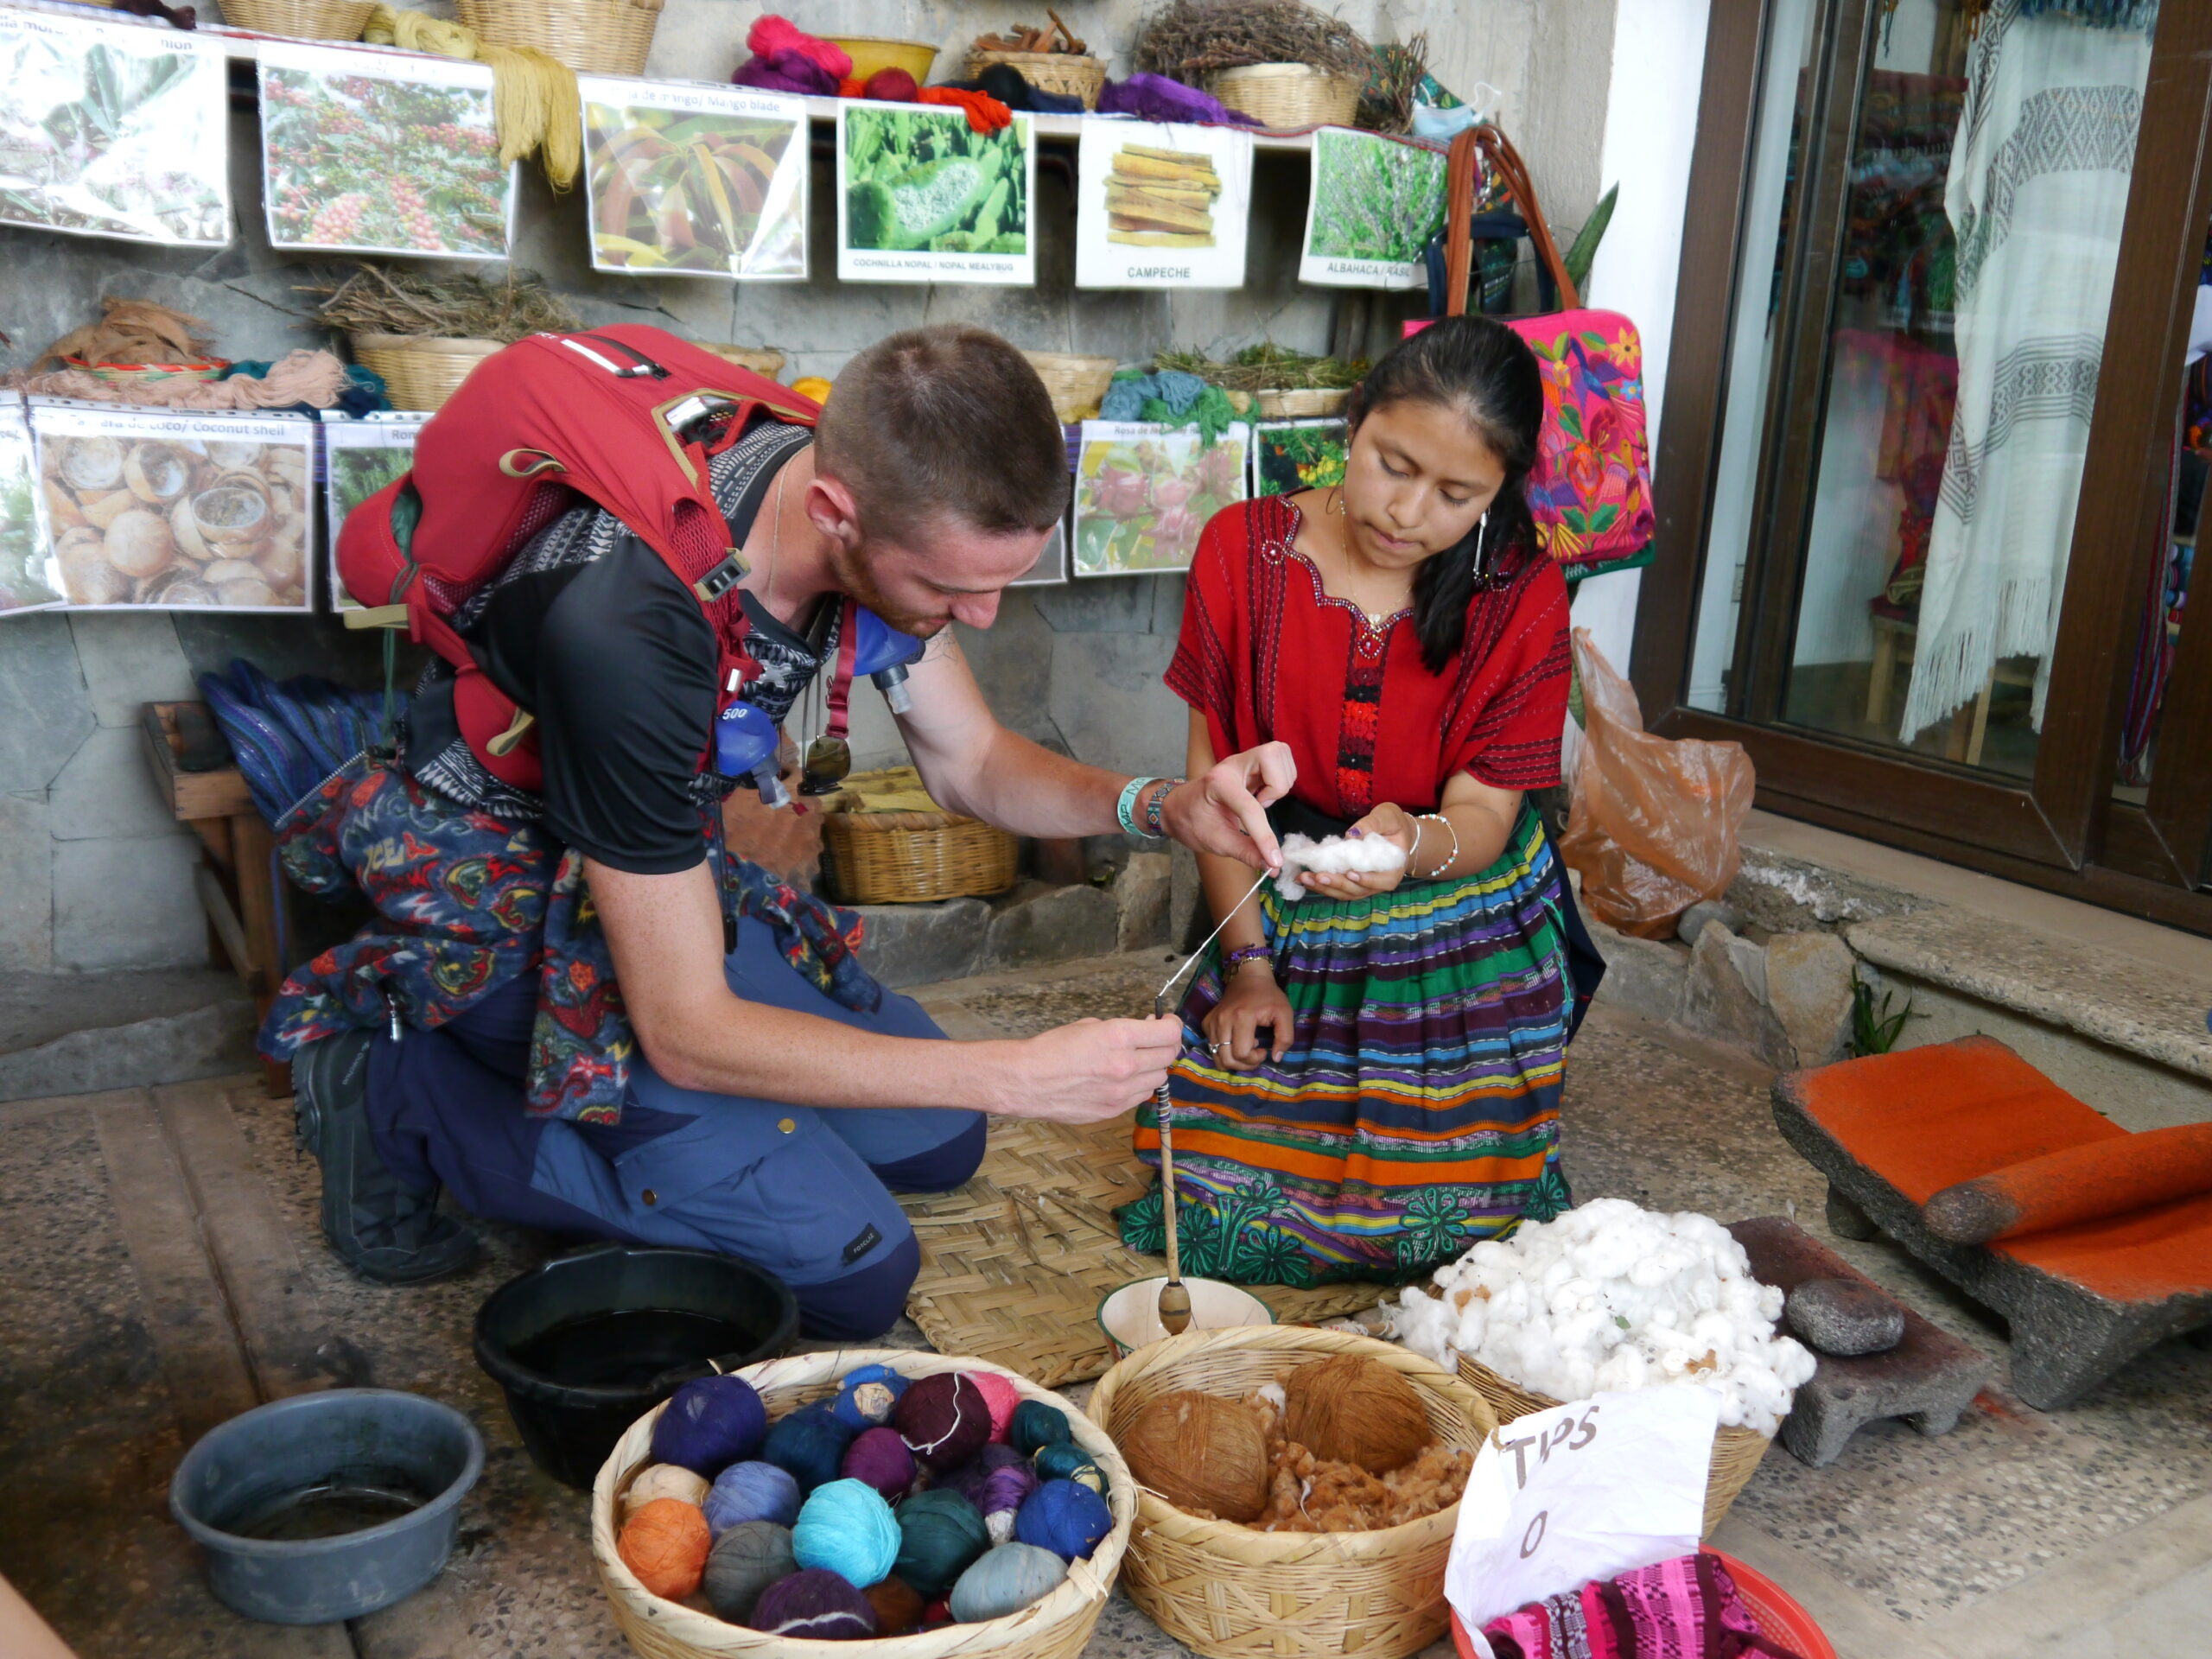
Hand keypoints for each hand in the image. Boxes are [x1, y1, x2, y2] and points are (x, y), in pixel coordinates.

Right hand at [994, 1015, 1180, 1122]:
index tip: (1167, 1021)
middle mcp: (1126, 1065)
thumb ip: (1121, 1030)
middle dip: (1166, 1044)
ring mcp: (1121, 1091)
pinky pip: (1141, 1095)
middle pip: (1168, 1055)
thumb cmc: (1052, 1048)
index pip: (1169, 1032)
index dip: (1173, 1024)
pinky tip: (1125, 1077)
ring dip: (1154, 1066)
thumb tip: (1143, 1031)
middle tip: (1156, 1039)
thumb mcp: (1089, 1025)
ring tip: (1138, 1059)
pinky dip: (1140, 1085)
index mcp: (1118, 1036)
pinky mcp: (1114, 1110)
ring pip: (1159, 1078)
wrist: (1027, 1081)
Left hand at [1160, 741, 1294, 869]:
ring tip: (1261, 802)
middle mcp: (1232, 765)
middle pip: (1272, 756)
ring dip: (1280, 782)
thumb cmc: (1191, 822)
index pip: (1250, 808)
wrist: (1176, 807)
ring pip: (1279, 755)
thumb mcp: (1216, 842)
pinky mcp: (1251, 763)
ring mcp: (1243, 761)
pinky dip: (1281, 778)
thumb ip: (1246, 852)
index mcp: (1218, 784)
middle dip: (1278, 784)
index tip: (1275, 859)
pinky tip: (1263, 795)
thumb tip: (1272, 866)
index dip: (1265, 837)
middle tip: (1263, 805)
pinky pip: (1279, 760)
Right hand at [1201, 969, 1290, 1070]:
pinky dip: (1223, 1051)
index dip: (1255, 1059)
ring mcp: (1212, 1022)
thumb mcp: (1285, 1013)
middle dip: (1244, 1065)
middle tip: (1255, 1054)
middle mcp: (1222, 1020)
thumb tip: (1275, 1058)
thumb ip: (1285, 1037)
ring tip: (1245, 1049)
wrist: (1248, 977)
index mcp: (1242, 1017)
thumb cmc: (1268, 995)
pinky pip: (1211, 1047)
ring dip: (1233, 1060)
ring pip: (1217, 1057)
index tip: (1264, 1049)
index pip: (1241, 1054)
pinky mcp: (1207, 1022)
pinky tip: (1235, 1041)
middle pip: (1227, 1059)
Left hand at [1298, 803, 1414, 900]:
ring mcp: (1364, 886)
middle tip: (1318, 875)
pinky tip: (1305, 878)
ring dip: (1324, 887)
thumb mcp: (1387, 817)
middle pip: (1357, 889)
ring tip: (1305, 877)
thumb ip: (1372, 824)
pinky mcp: (1351, 883)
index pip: (1381, 880)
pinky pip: (1337, 888)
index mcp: (1393, 870)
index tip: (1351, 873)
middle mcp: (1379, 883)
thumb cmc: (1393, 824)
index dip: (1367, 880)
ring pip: (1344, 893)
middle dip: (1337, 883)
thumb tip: (1352, 834)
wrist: (1393, 833)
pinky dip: (1321, 885)